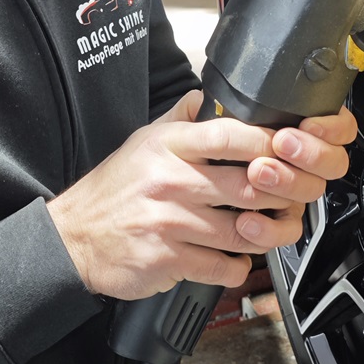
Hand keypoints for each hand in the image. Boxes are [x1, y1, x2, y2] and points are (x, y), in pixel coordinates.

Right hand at [47, 91, 355, 300]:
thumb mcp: (143, 141)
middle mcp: (170, 180)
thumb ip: (181, 118)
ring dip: (265, 235)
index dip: (267, 143)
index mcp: (168, 146)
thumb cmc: (113, 190)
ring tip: (268, 230)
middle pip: (248, 185)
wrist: (73, 237)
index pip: (229, 136)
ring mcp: (169, 221)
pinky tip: (236, 259)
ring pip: (241, 230)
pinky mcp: (167, 259)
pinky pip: (220, 266)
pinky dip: (237, 267)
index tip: (285, 151)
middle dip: (280, 195)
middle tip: (291, 198)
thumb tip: (209, 95)